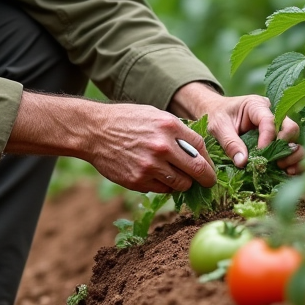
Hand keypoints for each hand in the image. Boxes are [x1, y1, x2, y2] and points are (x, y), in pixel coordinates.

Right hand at [85, 102, 217, 193]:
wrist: (95, 131)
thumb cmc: (127, 121)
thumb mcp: (155, 115)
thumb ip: (177, 131)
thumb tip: (199, 150)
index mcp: (169, 126)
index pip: (201, 148)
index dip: (208, 160)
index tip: (209, 167)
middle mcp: (163, 146)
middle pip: (198, 170)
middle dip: (207, 179)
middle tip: (208, 182)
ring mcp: (150, 166)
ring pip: (181, 184)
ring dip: (183, 183)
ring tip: (176, 176)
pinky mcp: (138, 181)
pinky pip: (162, 189)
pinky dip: (163, 185)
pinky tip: (155, 175)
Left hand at [170, 83, 304, 174]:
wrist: (214, 112)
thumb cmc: (217, 115)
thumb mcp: (218, 127)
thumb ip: (230, 143)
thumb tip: (243, 162)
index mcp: (257, 105)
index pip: (269, 120)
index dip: (268, 138)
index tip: (260, 153)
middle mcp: (272, 114)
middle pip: (290, 128)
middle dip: (286, 146)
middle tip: (277, 162)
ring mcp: (277, 127)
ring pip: (294, 140)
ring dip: (293, 155)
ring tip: (285, 169)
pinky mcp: (276, 140)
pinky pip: (290, 150)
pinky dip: (293, 161)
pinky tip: (288, 172)